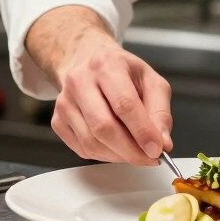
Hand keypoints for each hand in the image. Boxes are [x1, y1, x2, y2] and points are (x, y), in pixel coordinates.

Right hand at [50, 37, 173, 165]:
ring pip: (92, 142)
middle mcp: (80, 80)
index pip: (124, 104)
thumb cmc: (123, 72)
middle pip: (104, 127)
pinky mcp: (57, 120)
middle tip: (149, 159)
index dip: (142, 132)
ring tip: (135, 152)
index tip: (157, 150)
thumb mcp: (151, 81)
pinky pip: (82, 149)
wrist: (88, 62)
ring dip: (118, 156)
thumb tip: (162, 142)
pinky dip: (104, 155)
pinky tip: (116, 147)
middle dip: (130, 150)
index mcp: (106, 64)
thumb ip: (160, 111)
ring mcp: (64, 101)